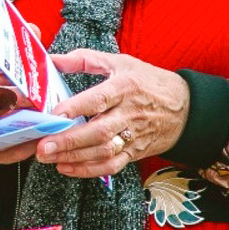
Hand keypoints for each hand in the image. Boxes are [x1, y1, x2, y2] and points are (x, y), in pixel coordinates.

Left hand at [26, 49, 190, 178]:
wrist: (185, 109)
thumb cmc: (148, 82)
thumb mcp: (120, 62)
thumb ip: (84, 60)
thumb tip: (52, 59)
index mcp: (125, 87)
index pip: (99, 98)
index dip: (75, 108)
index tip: (53, 115)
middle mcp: (129, 113)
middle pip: (98, 130)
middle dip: (68, 141)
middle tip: (42, 146)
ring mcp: (133, 135)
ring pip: (103, 151)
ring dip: (73, 157)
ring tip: (47, 157)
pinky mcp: (134, 152)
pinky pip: (111, 165)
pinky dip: (87, 170)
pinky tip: (66, 167)